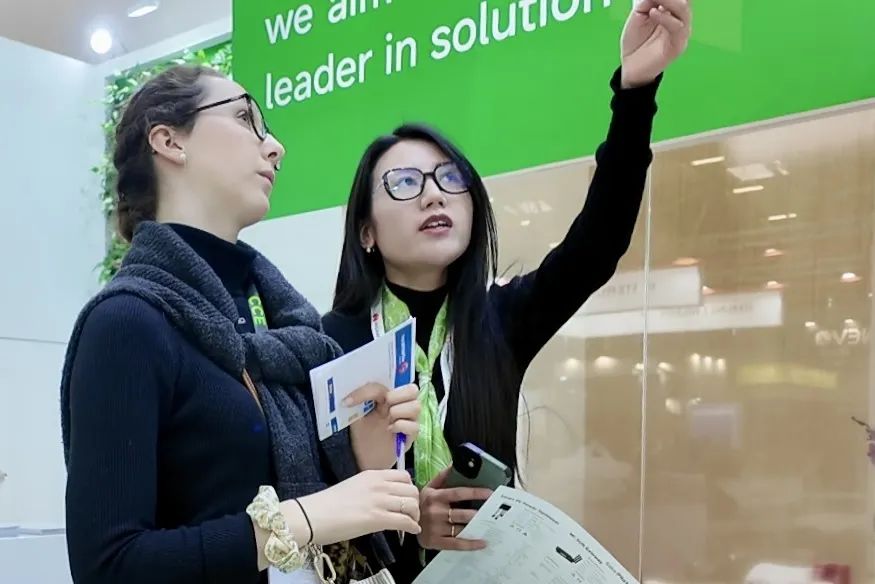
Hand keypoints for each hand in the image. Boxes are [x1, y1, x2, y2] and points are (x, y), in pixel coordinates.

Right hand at [291, 470, 420, 544]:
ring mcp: (379, 501)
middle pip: (411, 490)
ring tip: (409, 522)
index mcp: (373, 475)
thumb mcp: (355, 486)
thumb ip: (373, 488)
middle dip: (414, 503)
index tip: (406, 498)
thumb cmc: (328, 504)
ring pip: (411, 504)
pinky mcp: (377, 519)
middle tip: (410, 513)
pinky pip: (404, 521)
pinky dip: (412, 527)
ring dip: (414, 515)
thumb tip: (386, 498)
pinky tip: (410, 531)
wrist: (312, 515)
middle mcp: (379, 484)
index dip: (409, 488)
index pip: (404, 476)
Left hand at [346, 383, 420, 469]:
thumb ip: (363, 399)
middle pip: (413, 390)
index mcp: (390, 396)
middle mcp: (403, 405)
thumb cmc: (363, 432)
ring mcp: (409, 420)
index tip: (351, 399)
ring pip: (416, 406)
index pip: (390, 383)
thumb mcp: (358, 413)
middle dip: (398, 395)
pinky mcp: (411, 436)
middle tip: (384, 404)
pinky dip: (401, 426)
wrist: (365, 457)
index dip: (372, 388)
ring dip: (399, 411)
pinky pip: (414, 426)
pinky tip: (389, 430)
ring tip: (387, 419)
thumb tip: (354, 392)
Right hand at [417, 467, 491, 550]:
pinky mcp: (436, 542)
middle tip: (492, 513)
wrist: (404, 521)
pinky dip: (471, 544)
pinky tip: (482, 543)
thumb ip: (443, 476)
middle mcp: (435, 513)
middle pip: (461, 514)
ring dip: (476, 527)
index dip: (475, 492)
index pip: (458, 493)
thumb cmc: (422, 503)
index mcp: (435, 497)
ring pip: (460, 529)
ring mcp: (436, 528)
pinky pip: (456, 544)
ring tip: (490, 526)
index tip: (489, 493)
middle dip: (478, 514)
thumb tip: (456, 464)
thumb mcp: (430, 487)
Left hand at [620, 0, 692, 87]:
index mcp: (671, 12)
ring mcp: (680, 33)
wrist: (631, 66)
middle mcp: (679, 21)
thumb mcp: (638, 15)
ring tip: (652, 4)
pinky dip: (665, 17)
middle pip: (683, 1)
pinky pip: (677, 28)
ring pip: (683, 10)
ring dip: (668, 1)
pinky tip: (653, 13)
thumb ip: (647, 2)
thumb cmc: (635, 42)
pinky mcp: (677, 45)